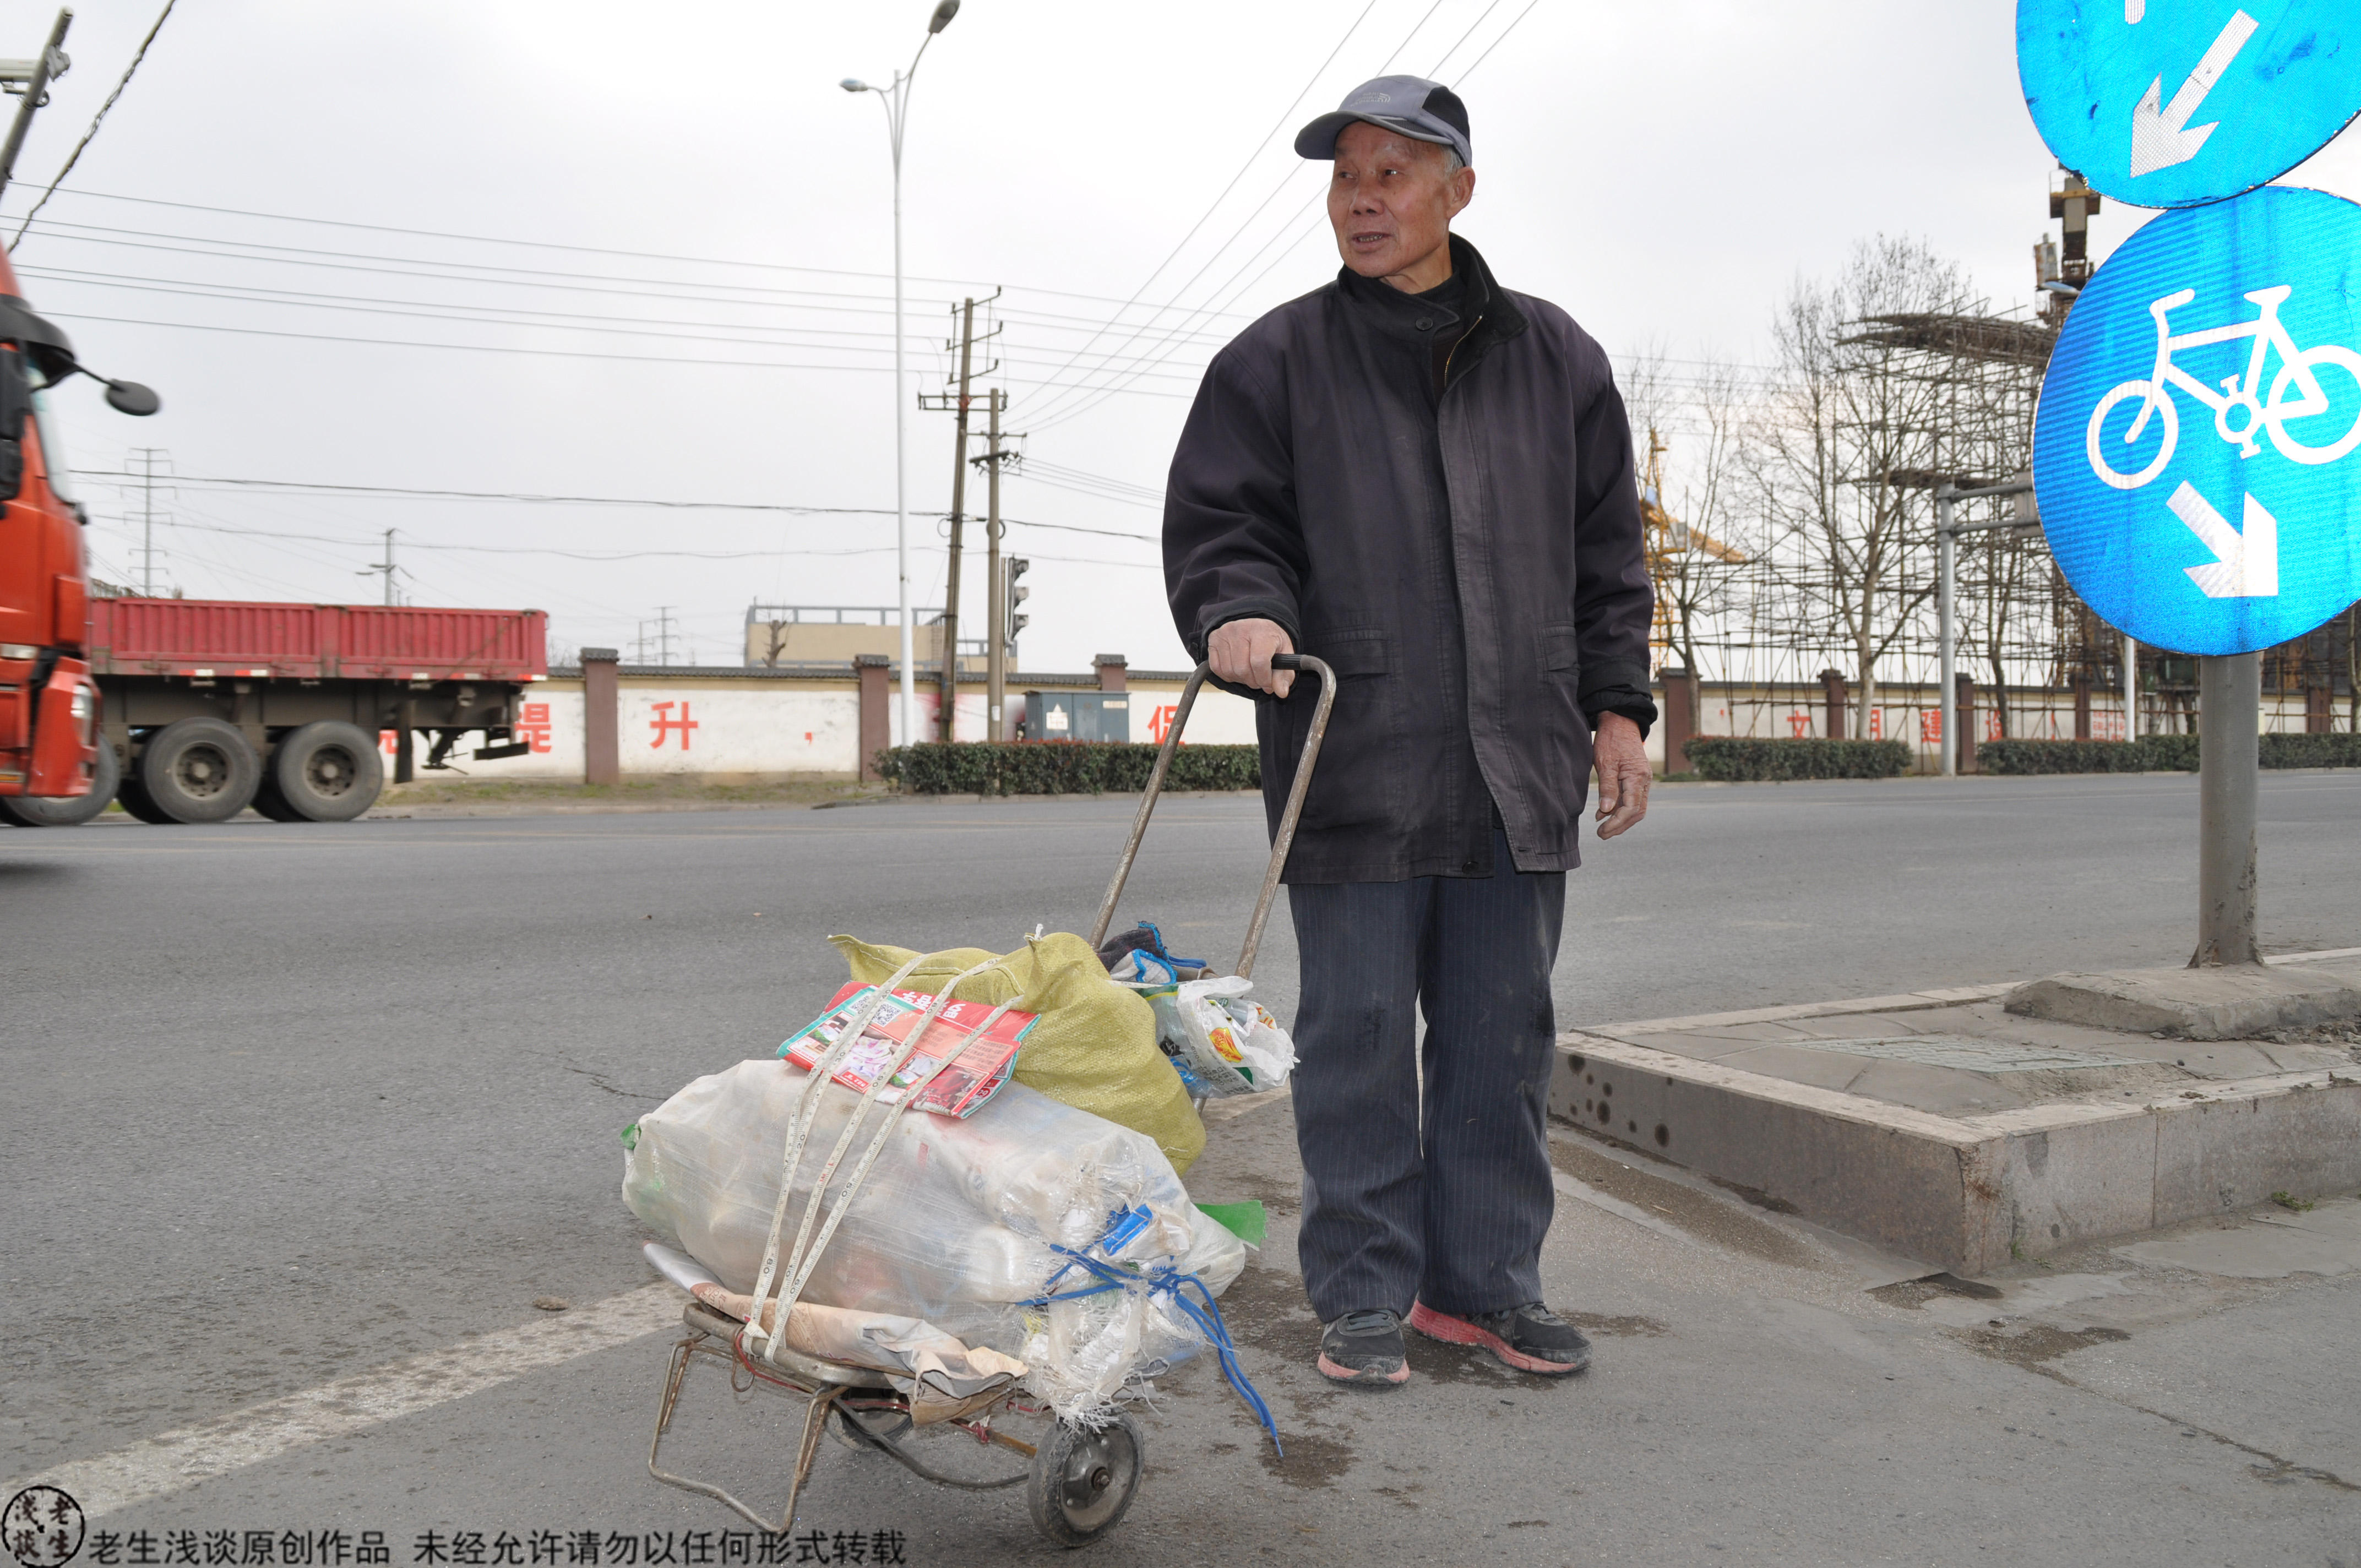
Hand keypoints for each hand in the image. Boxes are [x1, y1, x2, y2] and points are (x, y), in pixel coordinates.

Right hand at [1207, 617, 1294, 698]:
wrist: (1256, 627)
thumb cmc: (1271, 641)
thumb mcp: (1284, 655)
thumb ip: (1284, 676)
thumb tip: (1281, 693)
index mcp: (1262, 631)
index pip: (1259, 661)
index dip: (1264, 679)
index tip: (1268, 685)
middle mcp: (1241, 629)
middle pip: (1242, 669)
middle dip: (1253, 682)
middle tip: (1259, 680)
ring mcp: (1225, 633)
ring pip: (1229, 671)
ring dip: (1240, 679)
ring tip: (1249, 674)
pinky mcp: (1214, 639)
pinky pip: (1216, 668)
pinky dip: (1227, 676)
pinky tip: (1237, 671)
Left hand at [1593, 711, 1650, 839]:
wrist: (1620, 722)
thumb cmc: (1611, 740)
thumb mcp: (1605, 763)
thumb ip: (1607, 787)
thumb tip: (1606, 811)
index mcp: (1637, 777)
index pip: (1631, 808)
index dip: (1617, 823)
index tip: (1602, 831)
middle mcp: (1644, 781)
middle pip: (1636, 812)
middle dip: (1620, 826)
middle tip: (1602, 834)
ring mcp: (1642, 780)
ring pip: (1636, 808)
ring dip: (1620, 820)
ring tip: (1602, 827)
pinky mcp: (1637, 779)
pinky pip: (1632, 799)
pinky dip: (1619, 809)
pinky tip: (1604, 812)